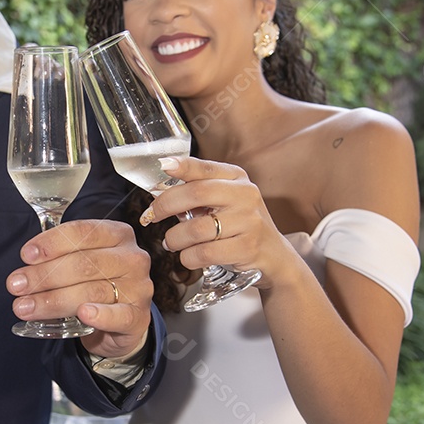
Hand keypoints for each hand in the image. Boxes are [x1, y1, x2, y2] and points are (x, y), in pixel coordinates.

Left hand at [6, 219, 153, 357]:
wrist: (121, 321)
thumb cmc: (96, 283)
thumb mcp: (82, 262)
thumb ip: (59, 256)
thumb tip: (24, 267)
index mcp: (118, 234)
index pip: (84, 232)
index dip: (52, 243)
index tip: (26, 256)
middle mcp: (132, 258)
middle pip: (84, 263)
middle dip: (44, 275)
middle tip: (16, 285)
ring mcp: (138, 288)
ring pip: (92, 291)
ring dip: (53, 300)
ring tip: (25, 307)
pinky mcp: (138, 317)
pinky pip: (119, 316)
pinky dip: (100, 315)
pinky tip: (83, 314)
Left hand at [140, 155, 292, 287]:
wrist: (273, 255)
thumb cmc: (239, 225)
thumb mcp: (225, 200)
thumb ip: (197, 191)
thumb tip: (158, 191)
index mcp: (237, 177)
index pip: (205, 168)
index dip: (182, 167)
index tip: (163, 166)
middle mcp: (245, 195)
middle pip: (196, 194)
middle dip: (165, 205)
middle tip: (150, 216)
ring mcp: (248, 222)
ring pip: (195, 229)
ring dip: (174, 238)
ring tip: (172, 242)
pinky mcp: (246, 248)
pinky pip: (203, 253)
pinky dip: (187, 257)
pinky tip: (188, 256)